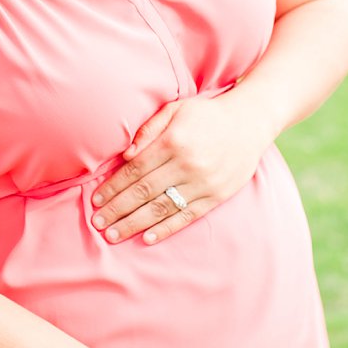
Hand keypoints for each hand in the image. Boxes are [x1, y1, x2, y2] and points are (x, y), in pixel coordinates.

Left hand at [91, 87, 275, 244]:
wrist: (251, 121)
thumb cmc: (207, 114)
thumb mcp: (176, 109)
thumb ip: (149, 129)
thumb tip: (125, 156)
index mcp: (174, 141)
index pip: (136, 170)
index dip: (114, 187)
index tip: (96, 200)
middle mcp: (188, 164)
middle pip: (144, 192)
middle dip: (117, 209)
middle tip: (97, 222)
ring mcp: (204, 182)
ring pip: (162, 208)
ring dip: (134, 223)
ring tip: (113, 234)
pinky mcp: (217, 195)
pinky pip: (187, 216)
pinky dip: (166, 228)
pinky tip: (146, 237)